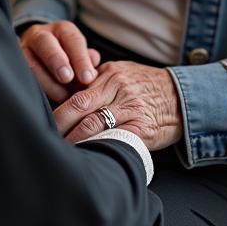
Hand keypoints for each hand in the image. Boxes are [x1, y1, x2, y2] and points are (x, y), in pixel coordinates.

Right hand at [20, 21, 101, 101]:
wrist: (39, 51)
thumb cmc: (67, 56)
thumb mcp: (79, 53)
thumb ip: (86, 58)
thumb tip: (94, 61)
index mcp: (62, 30)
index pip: (72, 39)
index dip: (80, 59)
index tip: (88, 78)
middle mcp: (40, 35)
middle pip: (46, 43)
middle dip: (57, 61)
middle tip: (68, 79)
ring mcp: (23, 49)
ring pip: (30, 63)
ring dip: (47, 82)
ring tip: (61, 97)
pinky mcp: (14, 65)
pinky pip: (22, 77)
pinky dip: (35, 90)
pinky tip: (46, 103)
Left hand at [52, 60, 182, 150]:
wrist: (181, 97)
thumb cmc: (146, 86)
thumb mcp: (122, 72)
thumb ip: (97, 79)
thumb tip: (67, 89)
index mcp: (110, 74)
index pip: (77, 92)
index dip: (59, 109)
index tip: (45, 120)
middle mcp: (119, 89)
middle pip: (80, 106)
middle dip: (60, 124)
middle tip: (47, 136)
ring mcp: (131, 109)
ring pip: (94, 125)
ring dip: (75, 139)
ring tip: (62, 149)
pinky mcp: (142, 129)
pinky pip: (115, 139)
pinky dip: (99, 147)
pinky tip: (90, 154)